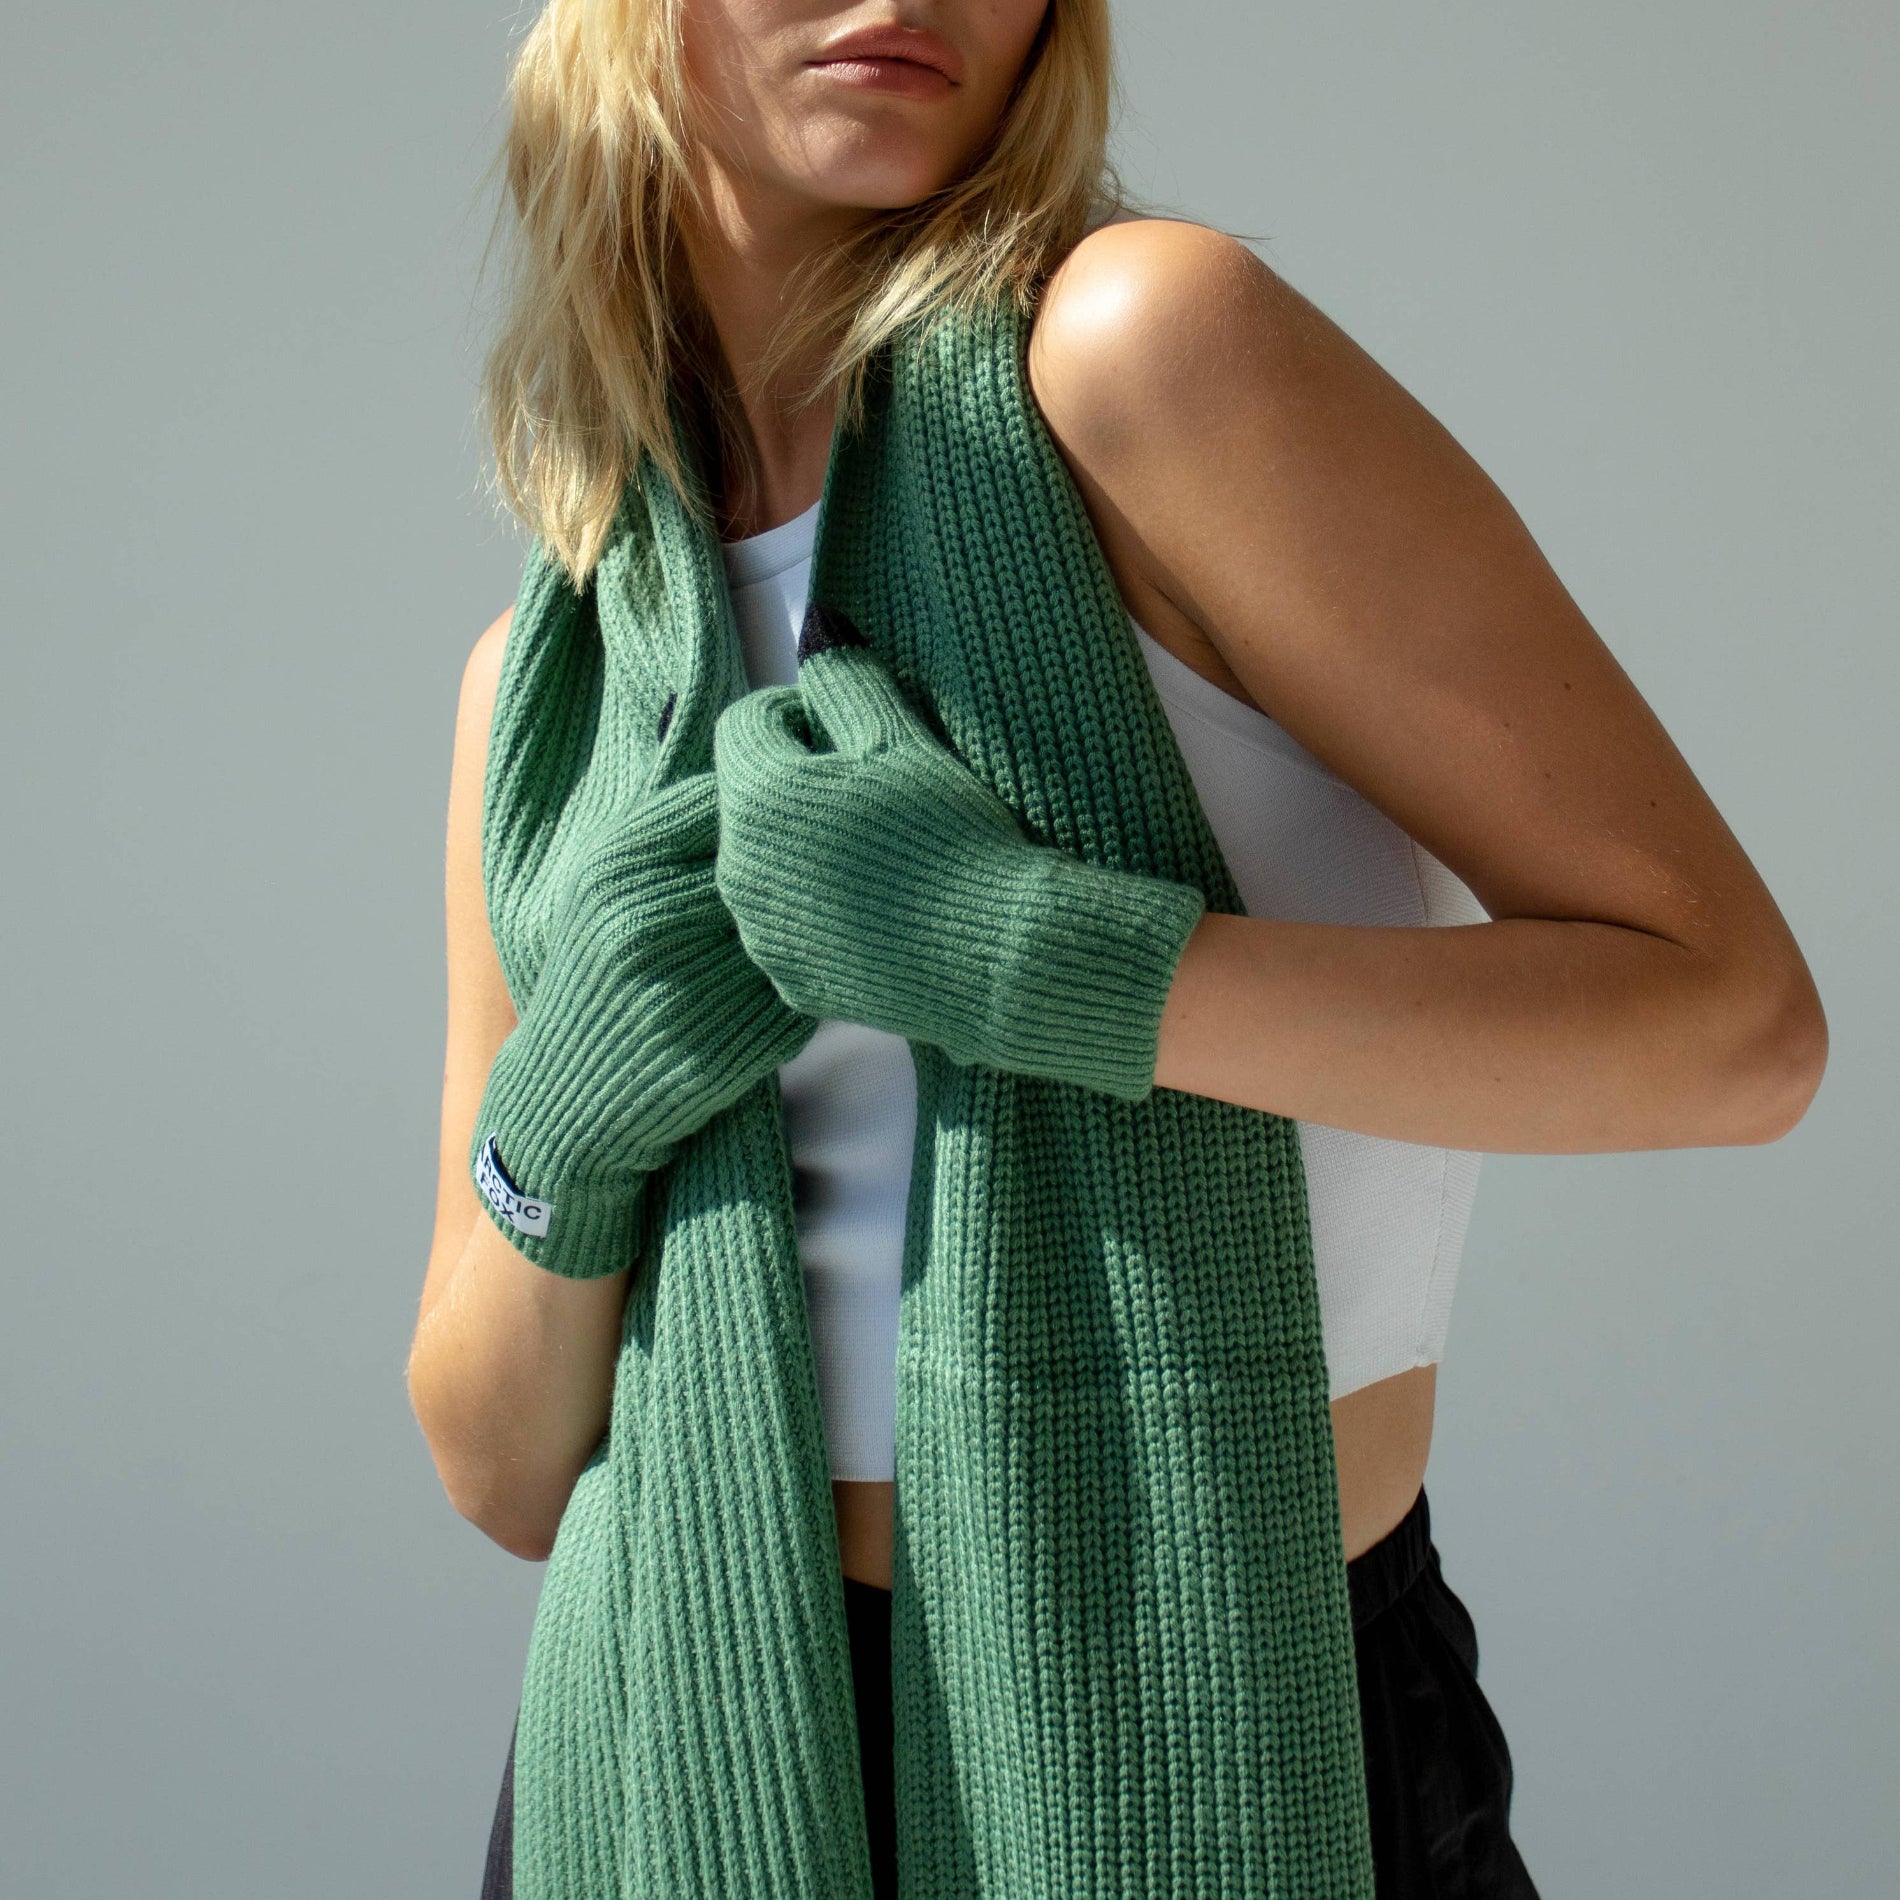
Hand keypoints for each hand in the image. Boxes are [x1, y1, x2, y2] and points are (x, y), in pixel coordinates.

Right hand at [470, 768, 816, 1278]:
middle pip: (767, 865)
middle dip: (806, 866)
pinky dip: (814, 989)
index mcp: (617, 868)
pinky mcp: (718, 1052)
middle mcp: (644, 923)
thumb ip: (671, 830)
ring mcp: (681, 992)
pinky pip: (799, 1000)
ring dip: (819, 928)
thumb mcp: (608, 888)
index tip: (799, 811)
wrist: (571, 1096)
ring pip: (792, 932)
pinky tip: (812, 984)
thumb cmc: (604, 975)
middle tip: (843, 865)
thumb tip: (763, 766)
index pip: (725, 800)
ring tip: (838, 923)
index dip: (771, 803)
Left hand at [709, 610, 1205, 1101]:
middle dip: (798, 778)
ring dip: (803, 842)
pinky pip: (786, 922)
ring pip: (765, 860)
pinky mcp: (789, 980)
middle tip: (874, 787)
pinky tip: (877, 903)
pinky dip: (817, 905)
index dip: (800, 710)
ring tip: (877, 847)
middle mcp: (738, 868)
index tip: (858, 727)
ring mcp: (760, 932)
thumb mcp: (901, 738)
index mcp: (756, 796)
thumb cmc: (952, 836)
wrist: (996, 954)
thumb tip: (816, 626)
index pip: (746, 723)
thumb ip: (845, 676)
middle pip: (749, 795)